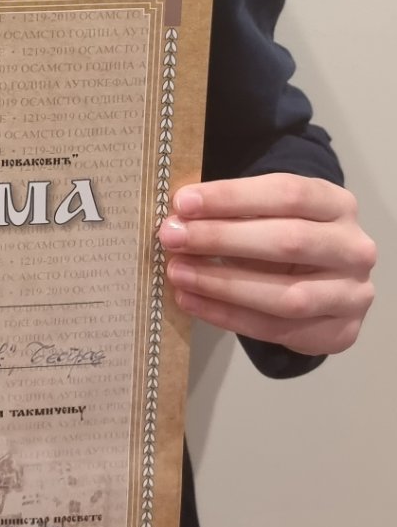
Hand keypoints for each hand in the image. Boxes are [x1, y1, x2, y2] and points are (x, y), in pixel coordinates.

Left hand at [160, 174, 375, 356]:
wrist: (326, 283)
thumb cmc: (286, 237)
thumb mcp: (268, 214)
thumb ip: (234, 213)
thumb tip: (178, 218)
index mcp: (337, 204)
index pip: (287, 193)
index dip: (233, 197)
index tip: (183, 202)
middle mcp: (354, 248)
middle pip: (288, 242)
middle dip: (222, 239)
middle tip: (172, 237)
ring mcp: (353, 294)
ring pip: (287, 295)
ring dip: (223, 285)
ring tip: (178, 273)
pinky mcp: (340, 333)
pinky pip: (277, 329)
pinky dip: (228, 316)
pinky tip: (192, 301)